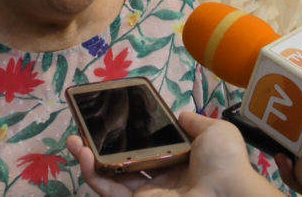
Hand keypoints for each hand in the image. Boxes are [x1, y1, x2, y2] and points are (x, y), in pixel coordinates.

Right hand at [66, 111, 281, 196]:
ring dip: (89, 159)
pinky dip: (94, 175)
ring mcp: (148, 193)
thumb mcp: (216, 132)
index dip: (129, 134)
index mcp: (179, 160)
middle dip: (101, 147)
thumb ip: (195, 122)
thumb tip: (180, 113)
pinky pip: (110, 190)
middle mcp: (161, 177)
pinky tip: (84, 156)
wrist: (227, 194)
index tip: (113, 120)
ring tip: (74, 141)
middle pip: (123, 160)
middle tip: (84, 130)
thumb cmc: (225, 162)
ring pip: (111, 176)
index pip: (147, 146)